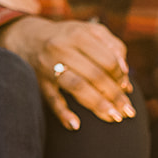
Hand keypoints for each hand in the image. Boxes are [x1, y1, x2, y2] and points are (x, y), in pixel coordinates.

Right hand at [0, 17, 133, 129]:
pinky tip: (75, 125)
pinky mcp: (40, 82)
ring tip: (114, 118)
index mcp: (78, 35)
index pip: (107, 59)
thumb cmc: (69, 38)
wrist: (29, 39)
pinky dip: (63, 113)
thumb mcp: (90, 32)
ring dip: (98, 104)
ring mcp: (49, 66)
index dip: (121, 76)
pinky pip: (51, 99)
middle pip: (95, 74)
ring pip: (77, 86)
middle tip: (129, 111)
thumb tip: (126, 74)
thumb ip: (112, 47)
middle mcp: (62, 48)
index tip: (128, 88)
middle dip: (115, 95)